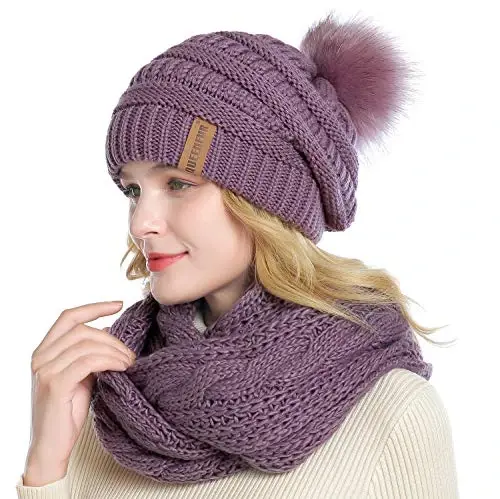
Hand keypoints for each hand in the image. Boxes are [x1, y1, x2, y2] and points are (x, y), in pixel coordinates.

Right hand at [23, 300, 135, 485]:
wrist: (51, 447)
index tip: (118, 304)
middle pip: (83, 330)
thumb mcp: (80, 375)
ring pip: (87, 344)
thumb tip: (108, 331)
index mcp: (44, 351)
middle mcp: (40, 357)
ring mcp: (45, 370)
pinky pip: (88, 361)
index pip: (68, 317)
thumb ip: (88, 354)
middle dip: (112, 338)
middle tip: (130, 354)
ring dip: (114, 351)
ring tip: (129, 363)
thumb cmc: (68, 411)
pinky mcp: (55, 384)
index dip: (94, 307)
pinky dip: (109, 360)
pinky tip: (122, 368)